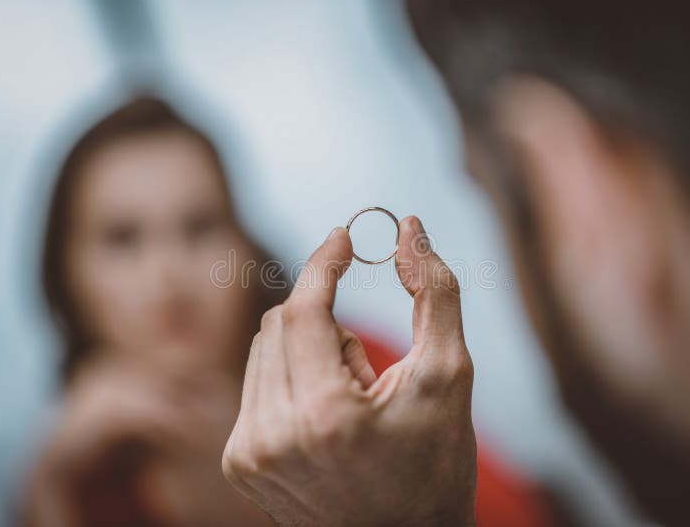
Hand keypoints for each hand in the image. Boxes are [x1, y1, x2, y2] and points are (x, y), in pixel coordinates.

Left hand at [222, 216, 476, 526]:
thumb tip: (411, 227)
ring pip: (264, 347)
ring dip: (309, 350)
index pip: (304, 310)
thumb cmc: (436, 463)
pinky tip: (325, 420)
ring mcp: (249, 454)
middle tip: (367, 371)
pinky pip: (256, 382)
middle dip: (326, 321)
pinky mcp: (240, 463)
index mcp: (326, 417)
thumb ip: (435, 292)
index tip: (342, 237)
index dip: (323, 263)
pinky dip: (292, 378)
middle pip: (280, 322)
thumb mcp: (450, 375)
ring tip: (349, 402)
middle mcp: (273, 437)